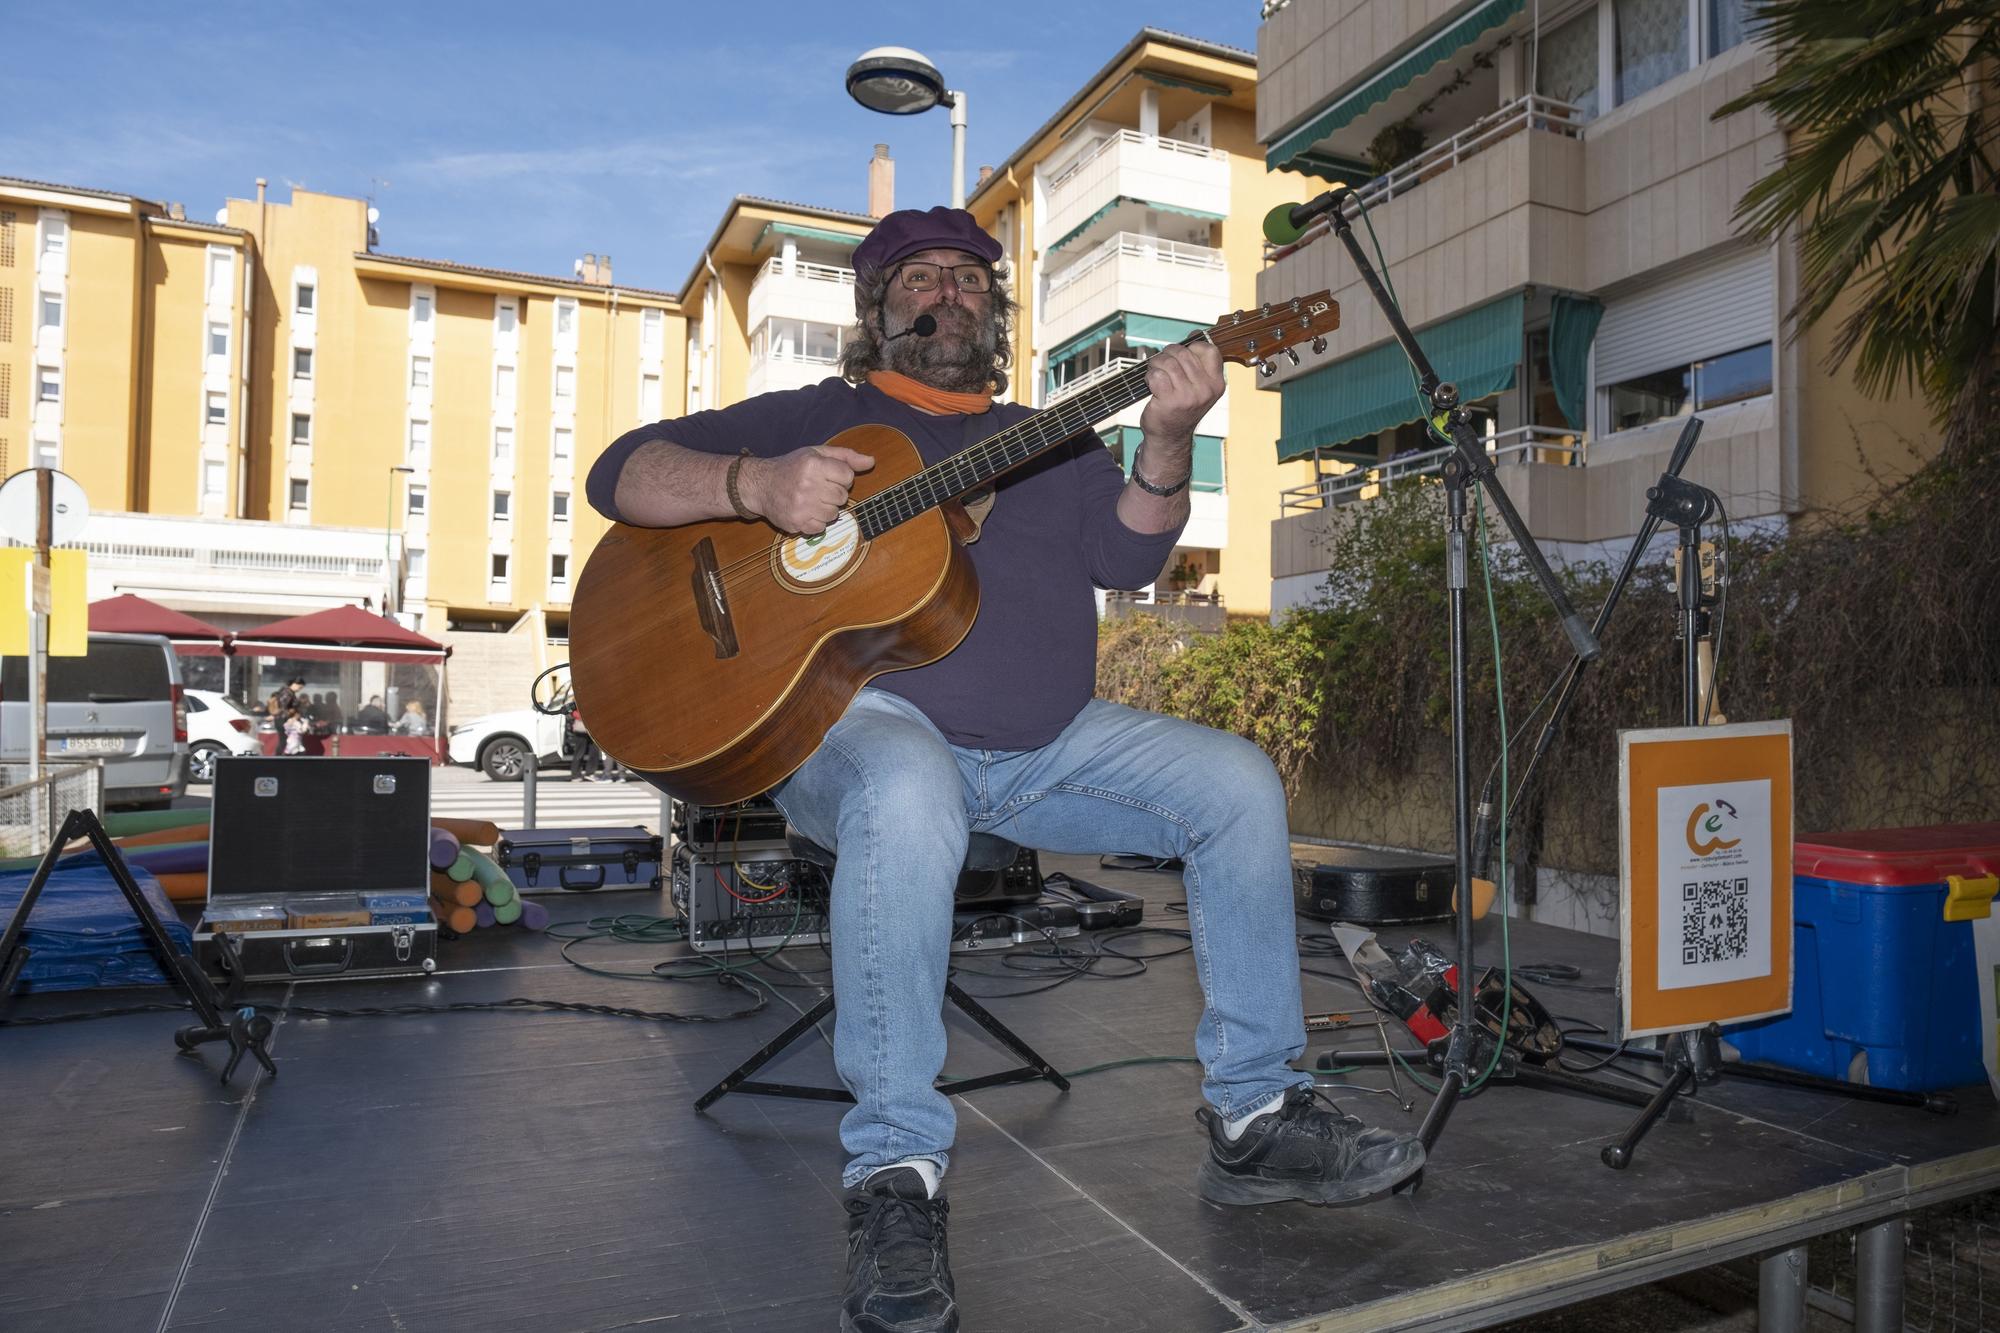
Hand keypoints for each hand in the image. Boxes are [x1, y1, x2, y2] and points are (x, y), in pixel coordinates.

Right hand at [741, 445, 875, 534]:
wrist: (761, 485)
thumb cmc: (792, 467)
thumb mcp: (816, 453)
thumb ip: (845, 457)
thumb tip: (871, 461)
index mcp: (813, 465)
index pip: (848, 477)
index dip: (841, 477)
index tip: (827, 476)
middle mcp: (807, 485)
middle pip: (842, 497)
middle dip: (834, 494)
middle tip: (818, 488)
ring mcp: (801, 506)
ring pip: (834, 514)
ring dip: (826, 509)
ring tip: (811, 499)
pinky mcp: (796, 523)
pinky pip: (821, 528)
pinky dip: (816, 522)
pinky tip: (805, 511)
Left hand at [1138, 341, 1225, 443]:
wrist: (1170, 436)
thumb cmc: (1181, 407)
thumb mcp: (1198, 386)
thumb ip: (1198, 362)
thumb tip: (1195, 334)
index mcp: (1216, 383)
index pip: (1209, 350)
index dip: (1192, 346)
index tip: (1182, 354)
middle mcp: (1205, 390)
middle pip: (1183, 353)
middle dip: (1167, 354)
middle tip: (1162, 365)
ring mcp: (1189, 396)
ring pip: (1168, 362)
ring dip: (1156, 365)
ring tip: (1155, 374)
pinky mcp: (1170, 401)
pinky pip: (1156, 375)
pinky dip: (1149, 377)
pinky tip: (1151, 385)